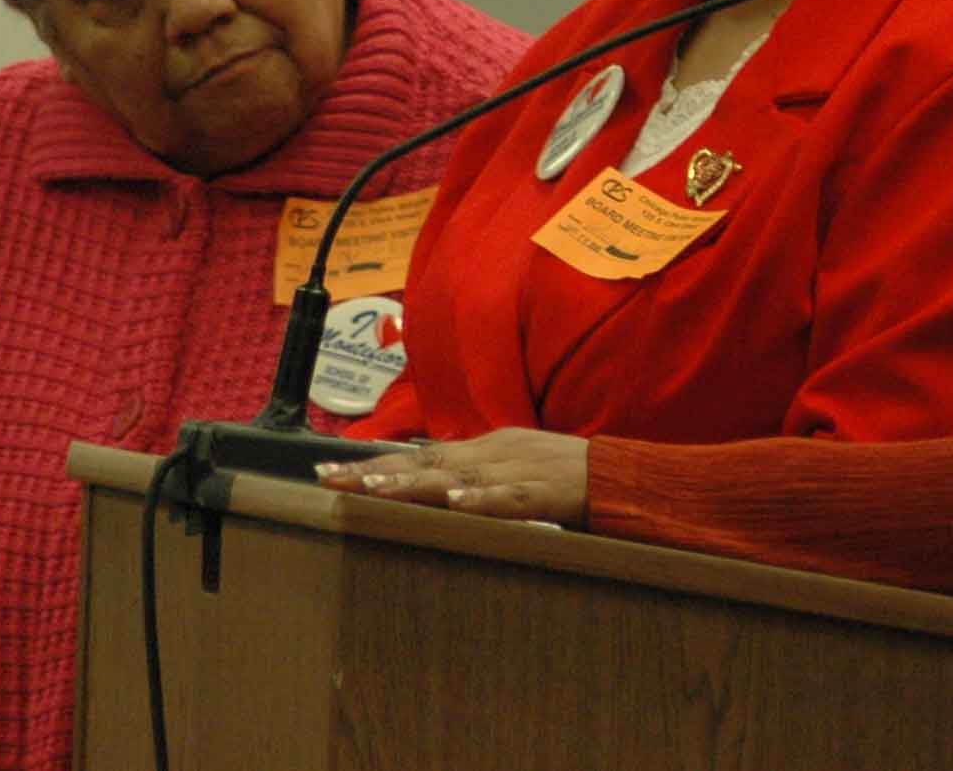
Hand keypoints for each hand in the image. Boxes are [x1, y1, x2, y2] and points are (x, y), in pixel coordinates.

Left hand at [316, 428, 589, 527]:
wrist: (626, 477)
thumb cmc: (568, 479)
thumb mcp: (513, 469)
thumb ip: (473, 473)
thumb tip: (425, 476)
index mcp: (486, 448)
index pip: (419, 457)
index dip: (373, 465)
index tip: (326, 475)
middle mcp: (496, 452)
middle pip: (426, 463)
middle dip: (375, 472)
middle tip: (329, 481)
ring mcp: (521, 470)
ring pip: (460, 477)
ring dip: (415, 483)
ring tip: (374, 490)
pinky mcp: (549, 492)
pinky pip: (512, 497)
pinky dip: (483, 499)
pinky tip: (457, 503)